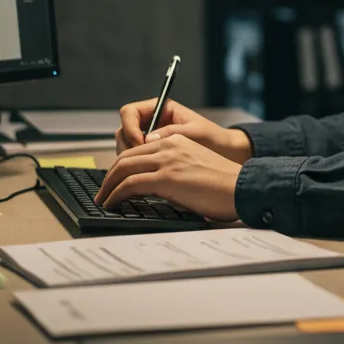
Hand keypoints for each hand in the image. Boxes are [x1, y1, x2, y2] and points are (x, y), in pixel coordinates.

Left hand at [96, 133, 241, 220]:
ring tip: (102, 199)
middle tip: (103, 190)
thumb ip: (175, 167)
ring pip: (124, 167)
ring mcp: (167, 160)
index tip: (115, 179)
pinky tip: (112, 203)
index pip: (139, 148)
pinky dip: (115, 194)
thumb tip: (155, 185)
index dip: (123, 164)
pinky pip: (130, 183)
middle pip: (127, 156)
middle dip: (110, 174)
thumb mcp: (196, 166)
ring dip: (108, 185)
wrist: (241, 187)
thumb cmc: (224, 184)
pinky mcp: (166, 177)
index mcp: (177, 140)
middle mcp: (170, 145)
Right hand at [116, 98, 252, 162]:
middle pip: (123, 132)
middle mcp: (152, 123)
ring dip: (129, 160)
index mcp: (161, 109)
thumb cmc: (214, 139)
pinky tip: (147, 178)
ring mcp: (151, 140)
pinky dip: (136, 169)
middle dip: (127, 147)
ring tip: (145, 171)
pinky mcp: (152, 156)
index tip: (139, 143)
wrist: (226, 154)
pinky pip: (135, 161)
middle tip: (139, 162)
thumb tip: (147, 139)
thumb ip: (172, 132)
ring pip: (126, 148)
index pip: (129, 112)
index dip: (130, 128)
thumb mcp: (195, 133)